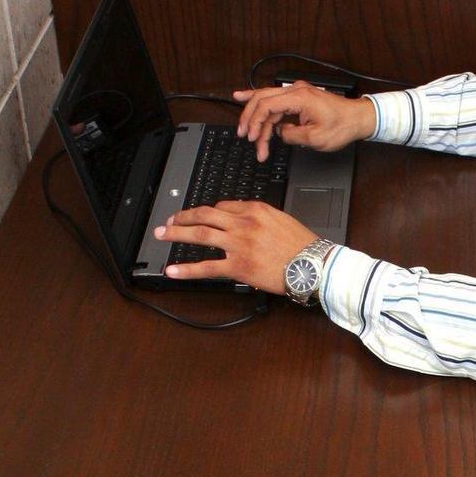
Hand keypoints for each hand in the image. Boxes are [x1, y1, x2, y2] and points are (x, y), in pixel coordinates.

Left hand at [154, 200, 316, 293]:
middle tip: (169, 220)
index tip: (199, 217)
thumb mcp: (281, 219)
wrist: (313, 264)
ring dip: (177, 233)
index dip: (207, 212)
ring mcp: (238, 245)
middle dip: (182, 217)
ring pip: (200, 234)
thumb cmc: (302, 245)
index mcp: (255, 210)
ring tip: (162, 235)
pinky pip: (207, 267)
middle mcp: (243, 224)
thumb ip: (259, 217)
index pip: (222, 206)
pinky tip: (172, 270)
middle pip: (204, 214)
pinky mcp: (238, 267)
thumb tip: (241, 218)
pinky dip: (186, 269)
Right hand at [233, 81, 376, 160]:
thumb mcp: (315, 138)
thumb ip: (291, 135)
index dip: (255, 123)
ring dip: (256, 117)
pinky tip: (245, 99)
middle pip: (261, 98)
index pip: (267, 106)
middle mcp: (295, 91)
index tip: (251, 137)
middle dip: (249, 117)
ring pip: (266, 99)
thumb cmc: (342, 126)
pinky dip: (260, 104)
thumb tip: (278, 133)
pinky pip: (274, 99)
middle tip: (242, 134)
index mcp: (299, 98)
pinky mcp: (299, 98)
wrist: (358, 118)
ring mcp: (296, 92)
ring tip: (245, 130)